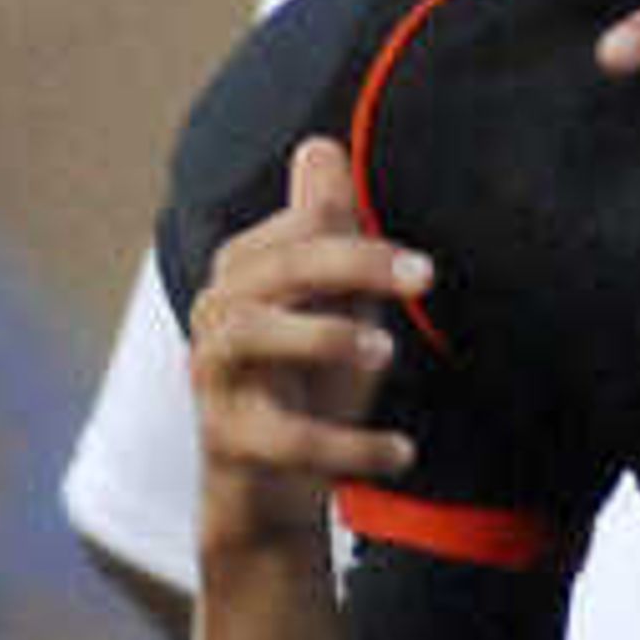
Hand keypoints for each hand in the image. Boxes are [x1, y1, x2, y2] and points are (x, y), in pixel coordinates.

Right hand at [187, 135, 433, 551]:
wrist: (269, 494)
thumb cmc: (304, 387)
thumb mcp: (330, 307)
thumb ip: (328, 233)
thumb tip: (322, 144)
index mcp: (244, 273)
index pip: (298, 235)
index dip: (362, 243)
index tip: (425, 271)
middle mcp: (218, 315)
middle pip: (275, 269)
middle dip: (352, 264)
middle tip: (424, 279)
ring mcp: (214, 378)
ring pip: (252, 335)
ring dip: (324, 336)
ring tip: (387, 352)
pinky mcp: (228, 440)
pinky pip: (285, 437)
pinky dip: (347, 445)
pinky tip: (402, 452)